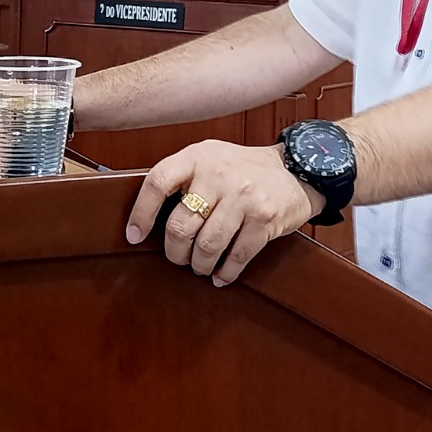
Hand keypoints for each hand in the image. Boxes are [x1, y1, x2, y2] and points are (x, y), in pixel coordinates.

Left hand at [126, 139, 322, 285]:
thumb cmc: (243, 169)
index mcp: (198, 156)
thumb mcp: (209, 158)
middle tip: (178, 258)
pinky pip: (236, 256)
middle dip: (175, 252)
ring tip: (200, 267)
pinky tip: (221, 275)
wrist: (296, 169)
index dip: (141, 213)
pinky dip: (225, 273)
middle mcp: (219, 174)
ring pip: (206, 246)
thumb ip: (183, 177)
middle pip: (180, 225)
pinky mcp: (264, 218)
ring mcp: (243, 196)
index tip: (134, 236)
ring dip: (199, 265)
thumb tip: (146, 216)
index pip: (158, 182)